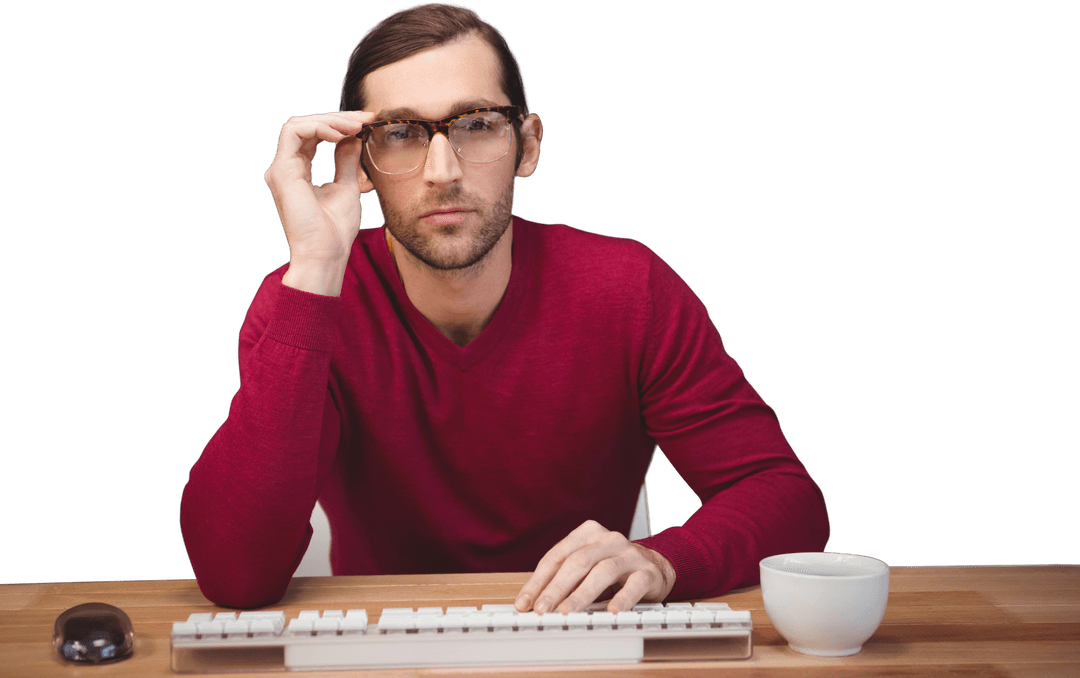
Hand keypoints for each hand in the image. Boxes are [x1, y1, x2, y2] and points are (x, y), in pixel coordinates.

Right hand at [263, 111, 375, 294]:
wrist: (326, 253)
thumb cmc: (336, 229)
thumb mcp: (347, 186)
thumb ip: (345, 160)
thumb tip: (353, 137)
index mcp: (298, 171)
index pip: (314, 135)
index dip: (339, 124)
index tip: (367, 123)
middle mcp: (286, 168)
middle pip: (306, 126)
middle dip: (338, 118)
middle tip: (366, 119)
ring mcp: (281, 169)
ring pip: (298, 124)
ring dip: (330, 120)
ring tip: (356, 126)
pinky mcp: (281, 171)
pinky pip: (294, 132)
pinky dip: (319, 128)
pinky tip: (342, 135)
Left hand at [515, 520, 676, 614]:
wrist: (655, 566)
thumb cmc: (612, 568)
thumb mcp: (586, 568)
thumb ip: (564, 580)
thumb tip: (534, 604)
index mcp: (586, 533)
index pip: (556, 556)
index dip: (538, 581)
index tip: (525, 603)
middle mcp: (607, 539)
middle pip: (577, 562)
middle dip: (556, 588)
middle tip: (541, 609)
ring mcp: (629, 554)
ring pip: (602, 571)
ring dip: (581, 594)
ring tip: (566, 612)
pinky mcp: (647, 572)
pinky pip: (634, 585)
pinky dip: (622, 598)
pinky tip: (612, 611)